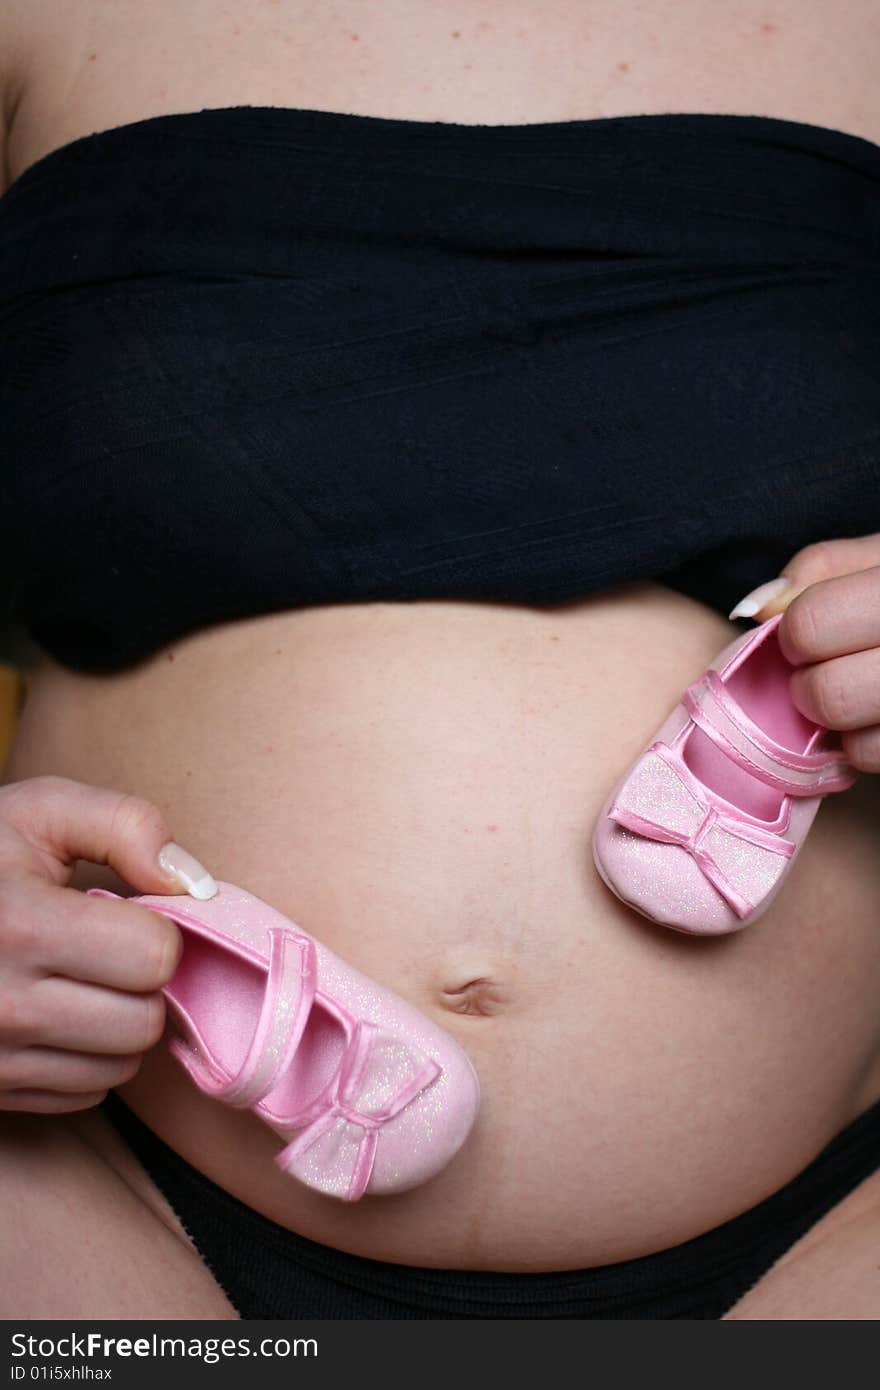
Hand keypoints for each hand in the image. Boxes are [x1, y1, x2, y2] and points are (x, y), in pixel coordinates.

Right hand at [0, 775, 215, 1112]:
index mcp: (20, 926)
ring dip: (119, 1023)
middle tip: (105, 950)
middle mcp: (1, 1004)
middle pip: (143, 1022)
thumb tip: (196, 887)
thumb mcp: (41, 810)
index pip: (154, 957)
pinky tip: (57, 1014)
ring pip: (120, 1066)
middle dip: (141, 982)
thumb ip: (127, 826)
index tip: (122, 913)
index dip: (154, 929)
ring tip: (81, 979)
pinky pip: (87, 1094)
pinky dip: (87, 1058)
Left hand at [728, 535, 879, 772]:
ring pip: (848, 734)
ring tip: (856, 692)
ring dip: (833, 719)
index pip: (811, 623)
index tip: (814, 631)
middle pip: (826, 692)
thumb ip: (824, 568)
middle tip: (827, 669)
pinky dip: (861, 744)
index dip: (797, 631)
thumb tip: (758, 608)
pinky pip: (871, 755)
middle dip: (809, 684)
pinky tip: (878, 716)